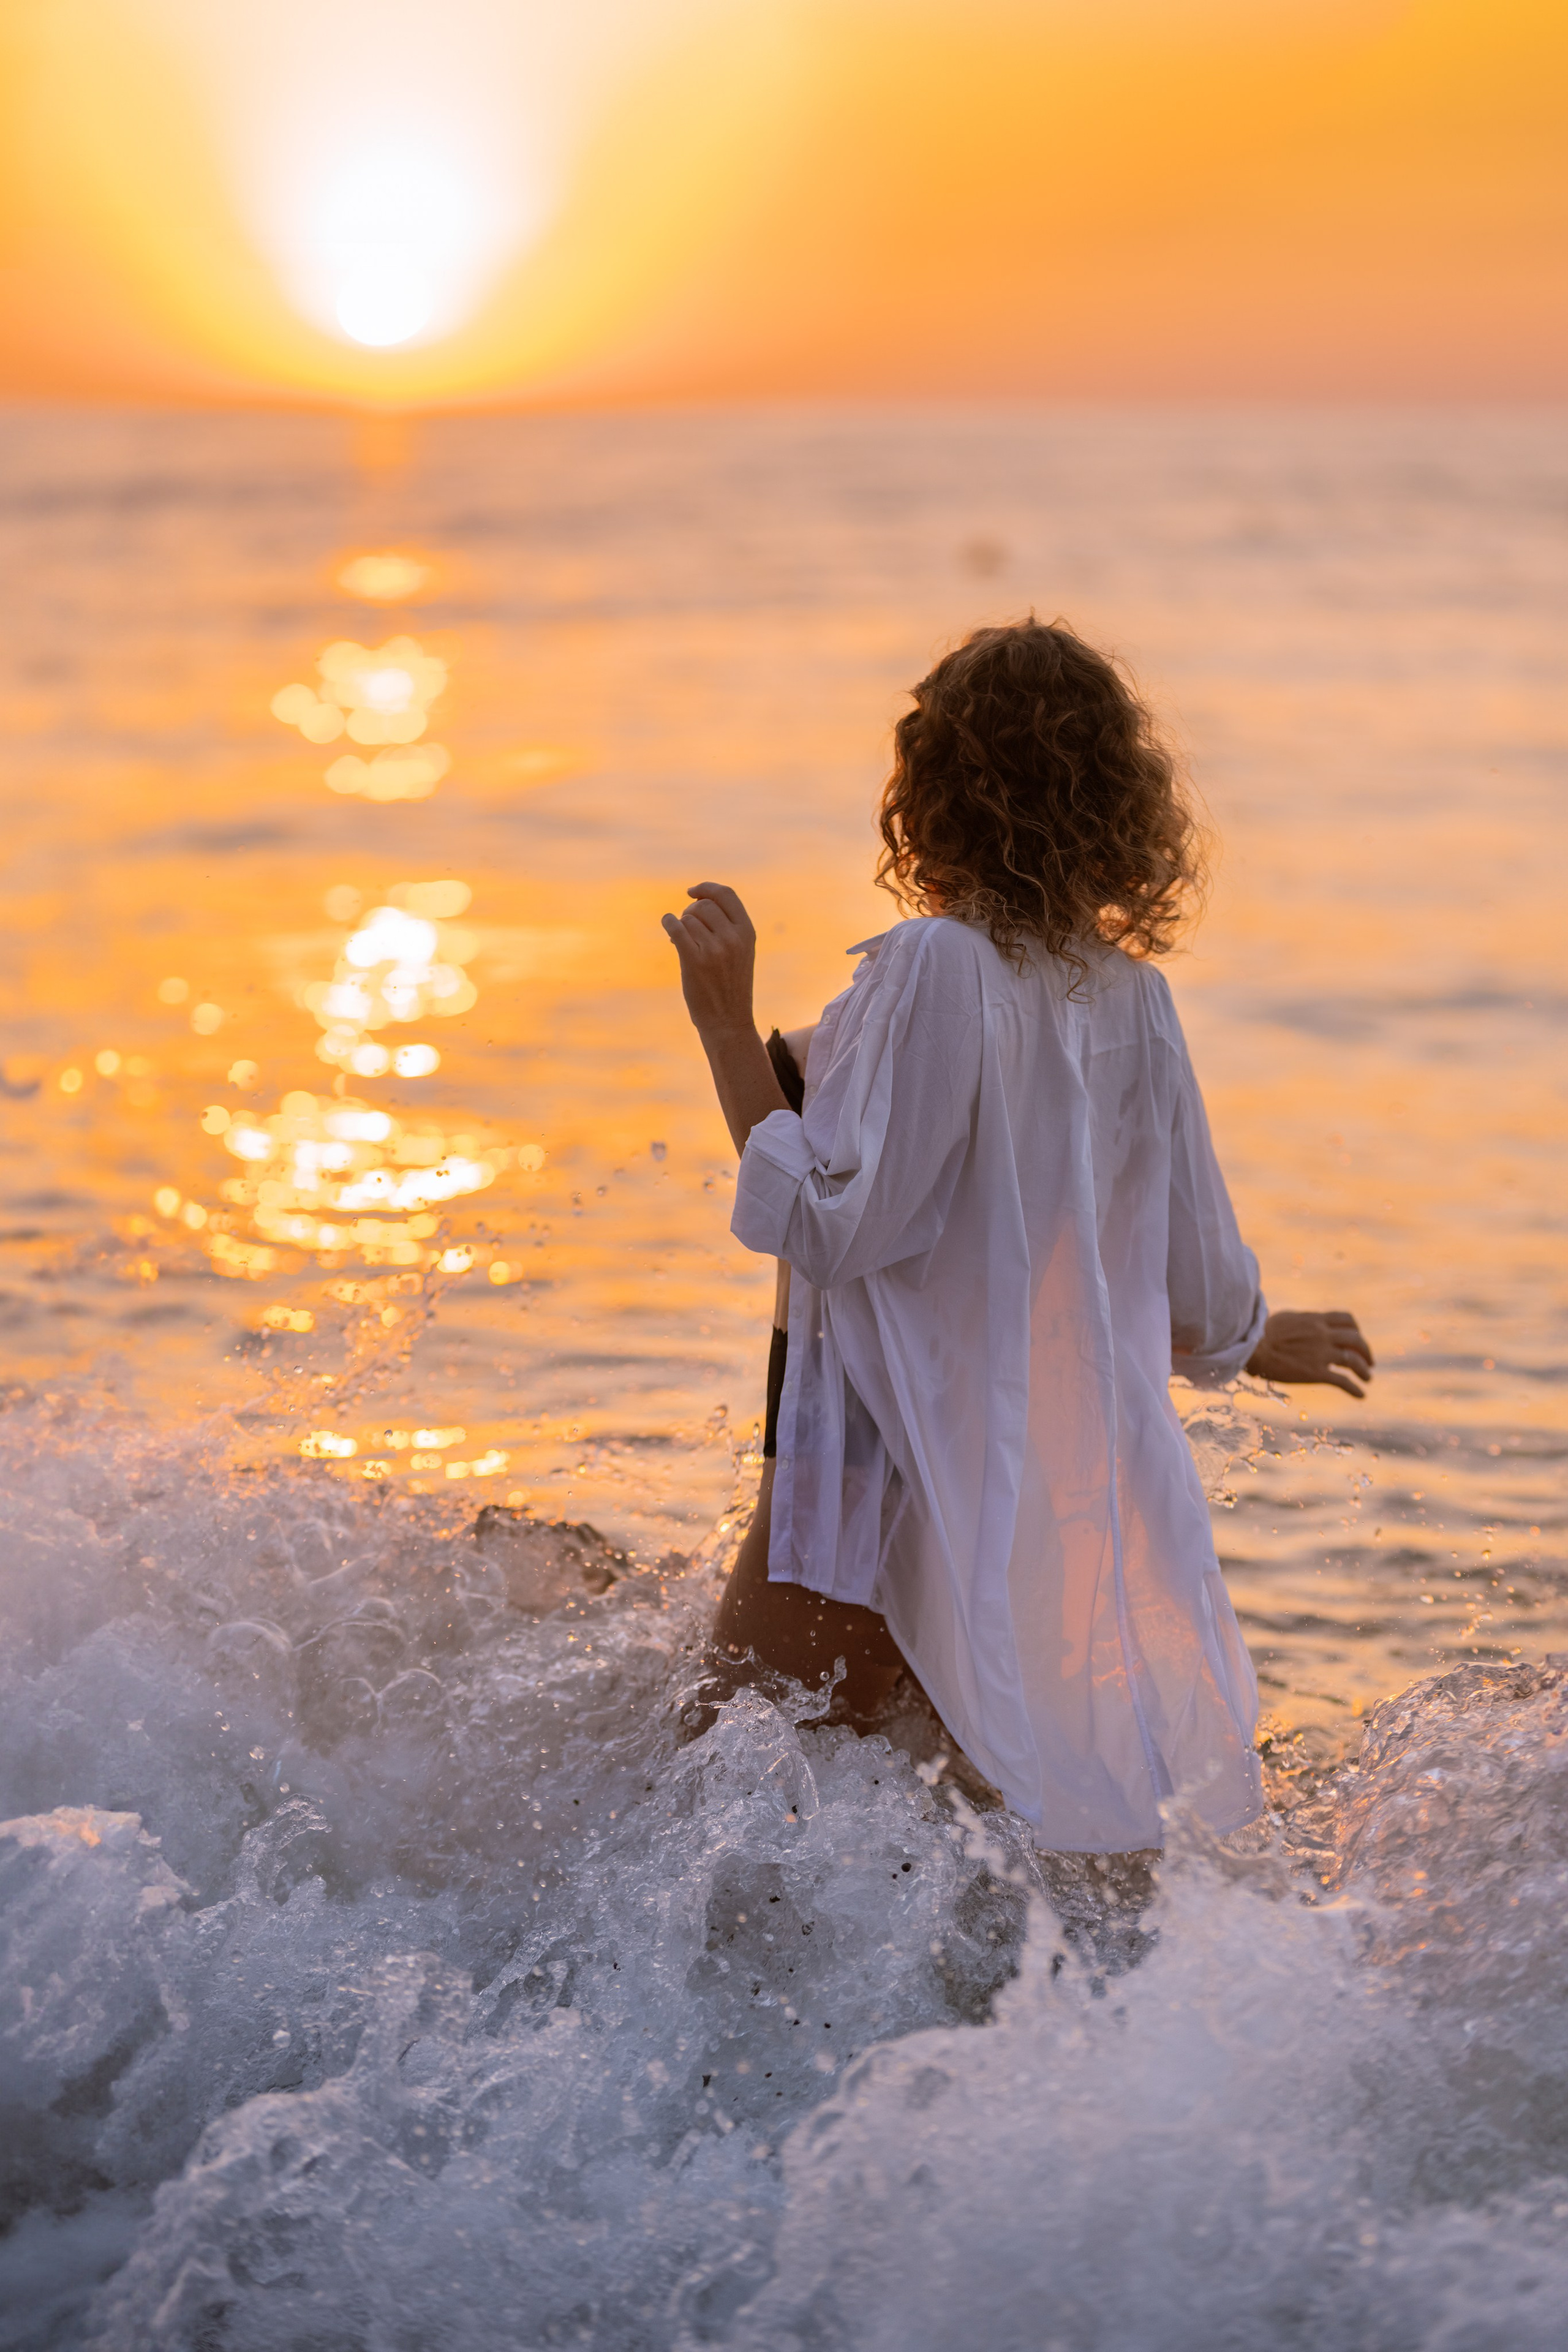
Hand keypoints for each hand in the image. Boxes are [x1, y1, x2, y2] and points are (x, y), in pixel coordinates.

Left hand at [661, 883, 756, 1040]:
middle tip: (687, 927)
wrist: (728, 1022)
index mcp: (747, 933)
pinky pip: (676, 928)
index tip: (692, 891)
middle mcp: (733, 938)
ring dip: (681, 925)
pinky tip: (667, 925)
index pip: (726, 894)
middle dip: (690, 912)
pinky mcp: (695, 961)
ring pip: (688, 919)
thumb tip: (695, 903)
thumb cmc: (730, 986)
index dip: (707, 888)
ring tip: (682, 941)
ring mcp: (714, 950)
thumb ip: (728, 927)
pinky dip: (668, 922)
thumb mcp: (740, 953)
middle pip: (703, 906)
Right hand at [1246, 1310, 1374, 1397]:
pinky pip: (1343, 1381)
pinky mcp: (1316, 1373)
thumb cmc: (1262, 1332)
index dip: (1356, 1329)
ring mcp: (1321, 1354)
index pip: (1347, 1319)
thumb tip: (1307, 1324)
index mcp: (1316, 1320)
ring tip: (1368, 1378)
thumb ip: (1303, 1321)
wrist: (1253, 1347)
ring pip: (1353, 1360)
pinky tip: (1361, 1395)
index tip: (1357, 1337)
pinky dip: (1355, 1389)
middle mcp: (1323, 1335)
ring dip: (1364, 1370)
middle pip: (1356, 1340)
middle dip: (1366, 1351)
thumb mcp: (1287, 1318)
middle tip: (1369, 1361)